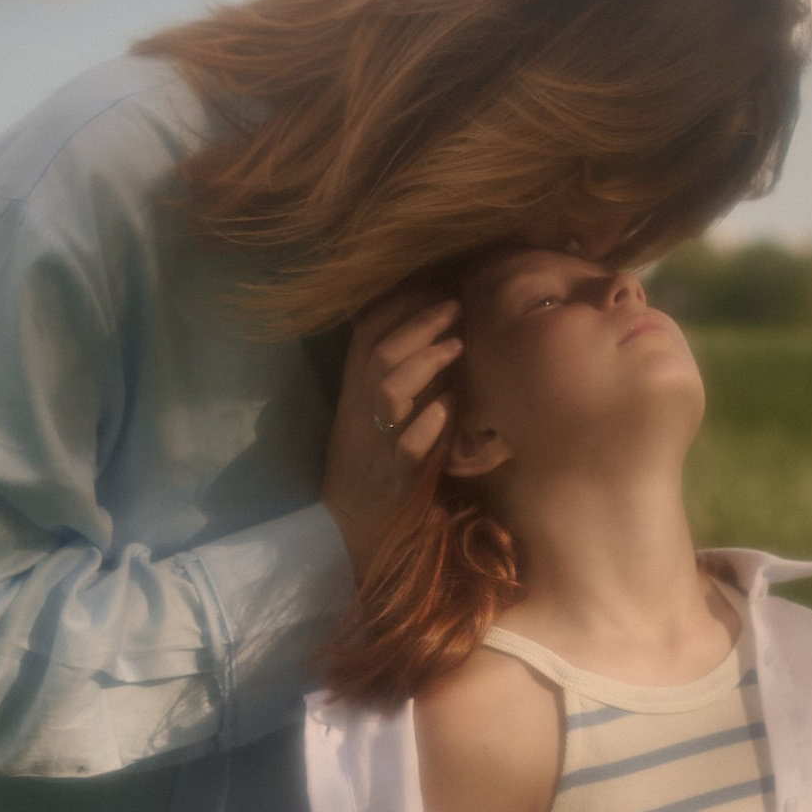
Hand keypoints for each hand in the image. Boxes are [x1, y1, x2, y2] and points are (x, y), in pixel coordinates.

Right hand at [318, 292, 460, 574]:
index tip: (431, 283)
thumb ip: (399, 377)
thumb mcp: (377, 415)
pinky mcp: (395, 478)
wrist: (355, 529)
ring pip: (390, 393)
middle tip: (454, 304)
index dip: (396, 305)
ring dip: (425, 364)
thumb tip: (438, 332)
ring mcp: (376, 445)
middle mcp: (359, 413)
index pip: (365, 335)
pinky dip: (431, 423)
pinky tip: (451, 407)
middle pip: (378, 354)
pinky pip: (409, 446)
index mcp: (353, 393)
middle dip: (417, 323)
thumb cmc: (376, 465)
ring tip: (458, 346)